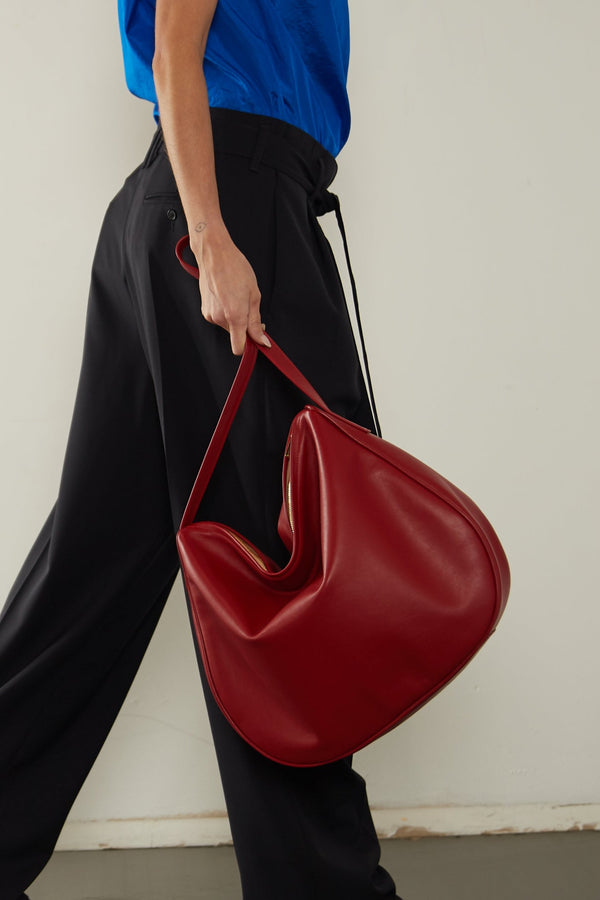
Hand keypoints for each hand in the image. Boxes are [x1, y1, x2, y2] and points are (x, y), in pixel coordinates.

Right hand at [192, 224, 270, 355]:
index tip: (257, 338)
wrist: (214, 254)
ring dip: (235, 318)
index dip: (250, 346)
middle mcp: (219, 319)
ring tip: (237, 297)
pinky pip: (219, 318)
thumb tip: (261, 340)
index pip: (239, 348)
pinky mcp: (204, 310)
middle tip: (250, 306)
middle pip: (235, 335)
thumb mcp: (254, 295)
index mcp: (234, 316)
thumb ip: (256, 322)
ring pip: (228, 327)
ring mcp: (210, 315)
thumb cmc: (235, 269)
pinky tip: (228, 296)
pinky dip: (226, 312)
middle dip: (244, 327)